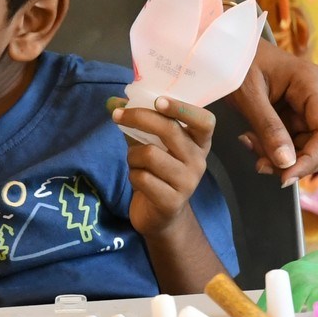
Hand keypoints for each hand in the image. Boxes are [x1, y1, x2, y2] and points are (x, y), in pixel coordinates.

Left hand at [112, 97, 214, 237]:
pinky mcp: (172, 201)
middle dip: (139, 118)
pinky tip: (139, 182)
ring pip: (150, 154)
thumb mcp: (151, 143)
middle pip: (170, 130)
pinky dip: (132, 175)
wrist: (161, 215)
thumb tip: (112, 101)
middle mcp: (199, 161)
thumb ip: (137, 121)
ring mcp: (188, 182)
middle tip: (117, 116)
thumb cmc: (156, 171)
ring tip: (135, 163)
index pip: (204, 121)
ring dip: (133, 155)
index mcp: (198, 142)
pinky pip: (142, 177)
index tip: (158, 101)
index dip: (182, 108)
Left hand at [230, 40, 317, 183]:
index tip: (285, 177)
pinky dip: (275, 148)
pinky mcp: (296, 113)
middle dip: (294, 161)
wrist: (227, 44)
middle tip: (260, 164)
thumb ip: (268, 128)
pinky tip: (251, 140)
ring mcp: (309, 106)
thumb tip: (288, 164)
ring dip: (282, 157)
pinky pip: (294, 141)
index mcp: (314, 85)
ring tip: (250, 146)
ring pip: (309, 147)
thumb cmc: (236, 60)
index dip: (310, 160)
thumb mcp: (248, 95)